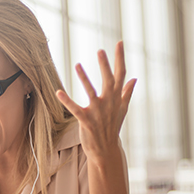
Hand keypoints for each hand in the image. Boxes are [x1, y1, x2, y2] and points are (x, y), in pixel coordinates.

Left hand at [56, 41, 135, 162]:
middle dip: (105, 65)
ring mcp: (98, 112)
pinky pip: (75, 108)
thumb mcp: (122, 109)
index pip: (121, 74)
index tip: (119, 43)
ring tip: (77, 64)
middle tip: (100, 50)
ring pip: (91, 92)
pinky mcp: (86, 121)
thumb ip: (127, 93)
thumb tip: (135, 79)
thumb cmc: (112, 128)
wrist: (105, 150)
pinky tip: (58, 92)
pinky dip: (67, 100)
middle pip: (108, 80)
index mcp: (116, 98)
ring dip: (84, 78)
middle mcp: (109, 103)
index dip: (119, 58)